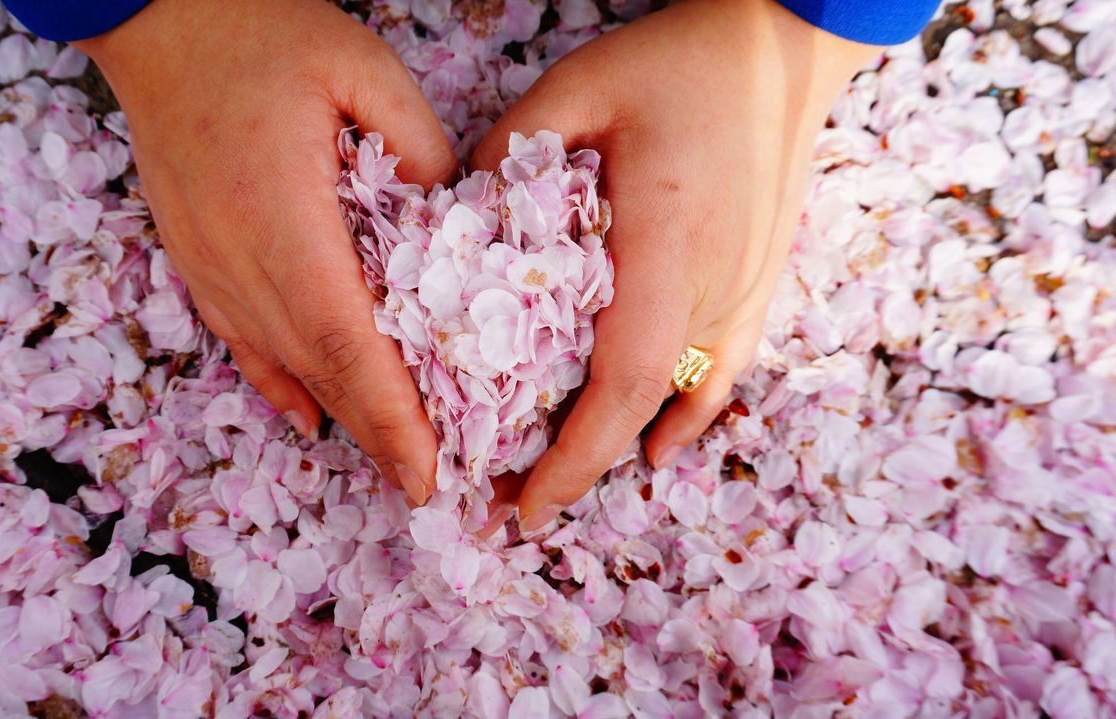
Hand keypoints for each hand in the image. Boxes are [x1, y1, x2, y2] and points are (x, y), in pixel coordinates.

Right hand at [76, 0, 457, 503]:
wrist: (163, 21)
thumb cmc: (265, 34)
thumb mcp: (363, 70)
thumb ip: (419, 149)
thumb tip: (451, 232)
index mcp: (281, 212)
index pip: (344, 338)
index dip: (387, 414)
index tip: (426, 471)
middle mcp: (237, 257)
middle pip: (315, 369)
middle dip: (375, 436)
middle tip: (427, 488)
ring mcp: (207, 265)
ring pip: (280, 363)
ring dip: (338, 417)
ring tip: (391, 462)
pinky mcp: (194, 260)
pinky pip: (239, 340)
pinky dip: (280, 385)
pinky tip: (312, 419)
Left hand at [470, 0, 879, 530]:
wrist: (782, 52)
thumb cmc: (678, 64)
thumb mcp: (578, 87)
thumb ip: (512, 153)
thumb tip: (453, 225)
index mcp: (665, 239)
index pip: (625, 376)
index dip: (577, 453)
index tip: (526, 504)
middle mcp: (714, 283)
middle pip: (643, 406)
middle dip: (576, 468)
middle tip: (507, 502)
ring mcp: (745, 292)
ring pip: (675, 398)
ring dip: (614, 442)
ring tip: (551, 475)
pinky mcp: (760, 287)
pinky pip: (723, 373)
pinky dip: (685, 417)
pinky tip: (654, 450)